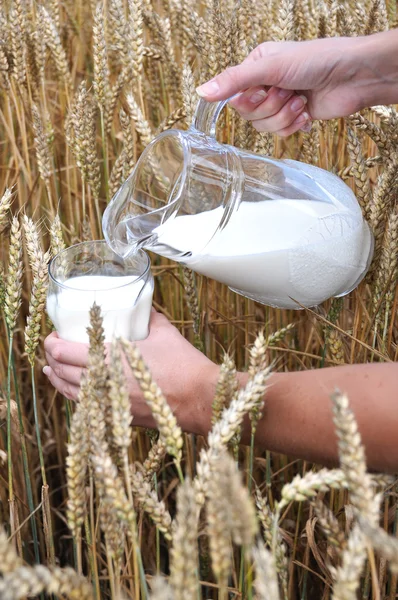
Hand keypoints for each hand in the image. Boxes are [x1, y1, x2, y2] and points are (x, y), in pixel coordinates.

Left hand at [43, 309, 216, 432]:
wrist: (198, 397)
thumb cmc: (183, 363)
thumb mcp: (162, 330)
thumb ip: (146, 316)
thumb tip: (138, 306)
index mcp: (110, 359)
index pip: (63, 352)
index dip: (52, 343)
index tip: (54, 334)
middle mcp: (103, 383)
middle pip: (60, 371)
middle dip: (51, 358)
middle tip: (53, 347)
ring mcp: (109, 403)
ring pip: (68, 391)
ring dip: (56, 377)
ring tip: (51, 368)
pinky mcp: (118, 417)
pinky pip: (84, 406)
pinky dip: (72, 395)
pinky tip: (71, 389)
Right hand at [196, 32, 397, 135]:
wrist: (353, 77)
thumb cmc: (317, 60)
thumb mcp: (270, 67)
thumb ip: (234, 81)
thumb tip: (201, 92)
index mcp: (256, 67)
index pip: (234, 97)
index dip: (250, 102)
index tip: (265, 90)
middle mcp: (265, 85)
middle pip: (249, 116)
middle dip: (271, 109)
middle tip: (289, 93)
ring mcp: (280, 102)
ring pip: (264, 128)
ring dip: (284, 118)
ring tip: (301, 102)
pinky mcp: (294, 118)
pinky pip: (280, 134)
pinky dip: (294, 126)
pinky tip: (307, 113)